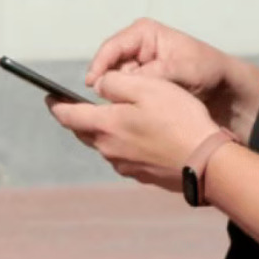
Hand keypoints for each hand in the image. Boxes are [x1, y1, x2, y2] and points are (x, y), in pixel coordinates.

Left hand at [48, 72, 221, 192]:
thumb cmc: (180, 121)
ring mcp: (125, 165)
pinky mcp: (142, 174)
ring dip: (104, 130)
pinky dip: (124, 143)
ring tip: (116, 117)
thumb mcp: (147, 88)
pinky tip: (141, 135)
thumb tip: (99, 86)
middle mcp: (109, 149)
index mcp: (105, 126)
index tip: (49, 97)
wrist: (209, 163)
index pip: (67, 115)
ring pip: (104, 144)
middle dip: (78, 117)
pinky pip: (123, 155)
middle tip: (78, 105)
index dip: (56, 105)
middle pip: (83, 131)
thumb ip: (115, 83)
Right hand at [89, 18, 243, 126]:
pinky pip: (124, 90)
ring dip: (118, 93)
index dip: (99, 66)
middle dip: (108, 83)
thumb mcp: (180, 70)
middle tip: (109, 103)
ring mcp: (136, 63)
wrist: (223, 87)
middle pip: (109, 65)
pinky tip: (130, 110)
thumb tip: (121, 83)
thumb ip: (150, 75)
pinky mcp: (139, 79)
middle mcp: (135, 45)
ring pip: (115, 80)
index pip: (112, 48)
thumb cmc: (206, 69)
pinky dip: (126, 99)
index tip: (93, 85)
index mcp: (143, 33)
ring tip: (124, 108)